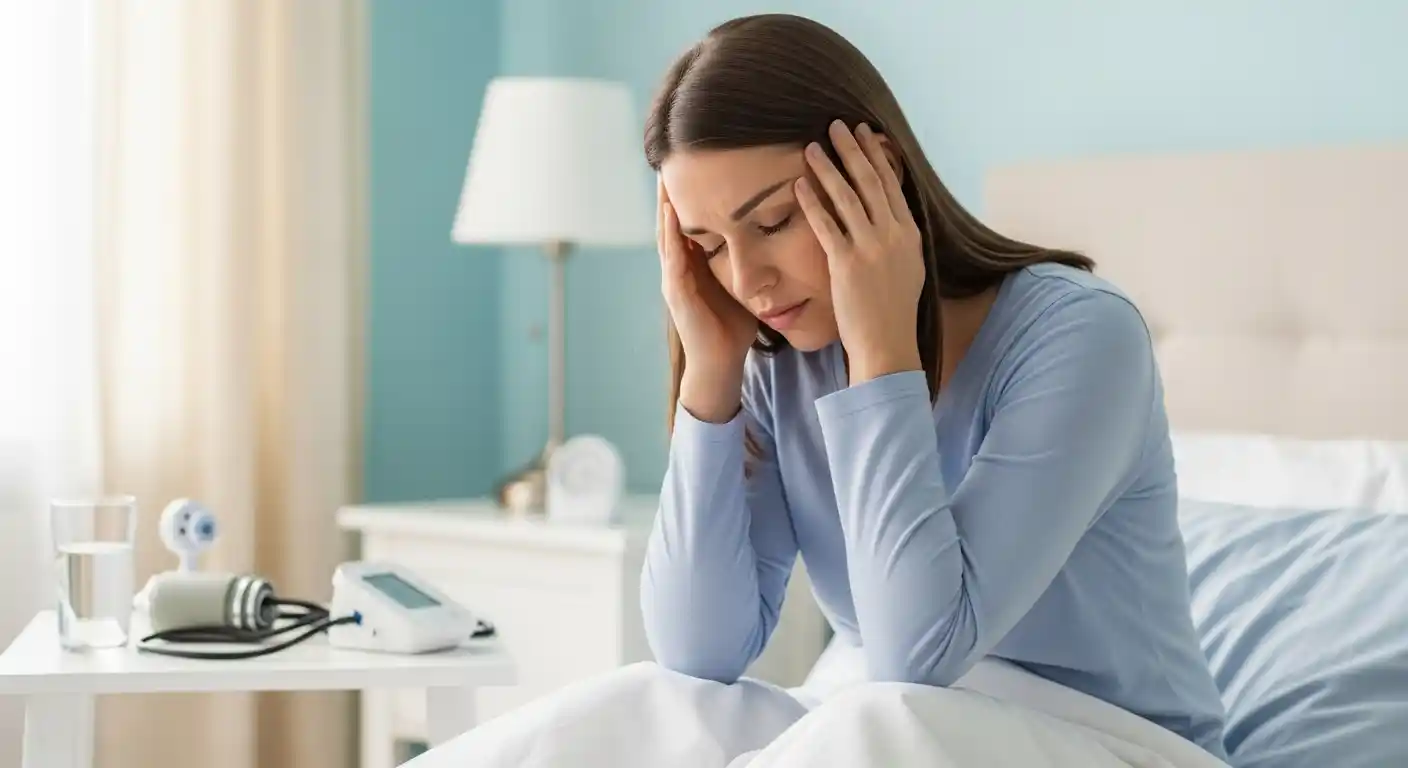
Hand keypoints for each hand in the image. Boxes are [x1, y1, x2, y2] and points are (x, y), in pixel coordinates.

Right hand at [658, 177, 758, 420]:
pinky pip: (672, 257)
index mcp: (694, 265)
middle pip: (673, 221)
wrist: (720, 364)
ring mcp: (674, 280)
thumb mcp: (743, 285)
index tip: (696, 165)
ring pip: (666, 234)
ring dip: (664, 206)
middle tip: (671, 158)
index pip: (691, 221)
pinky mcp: (676, 293)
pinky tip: (673, 213)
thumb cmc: (733, 328)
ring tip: (665, 176)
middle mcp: (679, 268)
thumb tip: (777, 236)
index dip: (690, 194)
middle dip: (670, 192)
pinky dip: (671, 234)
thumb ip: (750, 261)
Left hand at [796, 120, 924, 384]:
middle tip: (836, 124)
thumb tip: (892, 215)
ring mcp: (870, 247)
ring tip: (812, 145)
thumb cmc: (893, 310)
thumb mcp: (909, 267)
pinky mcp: (846, 263)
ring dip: (829, 167)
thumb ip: (899, 238)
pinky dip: (812, 201)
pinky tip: (800, 183)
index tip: (864, 133)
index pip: (891, 183)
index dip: (876, 155)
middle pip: (870, 181)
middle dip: (852, 149)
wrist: (888, 343)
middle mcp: (892, 234)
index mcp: (909, 233)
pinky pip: (826, 224)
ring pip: (847, 196)